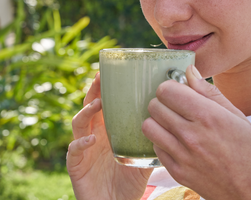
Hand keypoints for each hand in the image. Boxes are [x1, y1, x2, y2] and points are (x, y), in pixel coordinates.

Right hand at [66, 73, 152, 199]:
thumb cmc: (130, 181)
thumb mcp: (143, 157)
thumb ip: (152, 141)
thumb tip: (171, 123)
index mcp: (108, 131)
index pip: (105, 104)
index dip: (105, 89)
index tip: (110, 73)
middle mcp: (95, 135)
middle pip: (89, 106)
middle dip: (93, 91)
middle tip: (99, 77)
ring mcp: (84, 148)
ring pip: (79, 123)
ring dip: (86, 111)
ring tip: (98, 104)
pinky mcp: (77, 164)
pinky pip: (74, 150)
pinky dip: (81, 143)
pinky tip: (91, 140)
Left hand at [142, 65, 250, 199]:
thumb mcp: (237, 116)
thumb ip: (209, 92)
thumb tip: (189, 71)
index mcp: (207, 116)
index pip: (167, 90)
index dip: (170, 86)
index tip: (178, 90)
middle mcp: (191, 135)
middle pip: (154, 105)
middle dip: (162, 101)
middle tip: (175, 105)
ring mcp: (182, 155)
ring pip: (148, 126)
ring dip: (157, 120)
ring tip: (171, 122)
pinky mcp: (177, 172)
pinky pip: (155, 147)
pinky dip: (161, 140)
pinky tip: (175, 140)